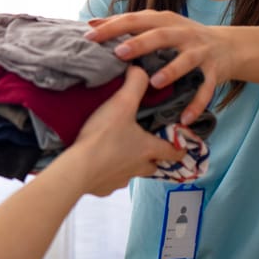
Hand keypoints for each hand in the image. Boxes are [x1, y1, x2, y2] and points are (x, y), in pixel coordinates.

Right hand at [58, 67, 186, 196]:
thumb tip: (141, 70)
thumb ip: (135, 84)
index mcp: (148, 149)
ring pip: (131, 173)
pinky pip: (110, 180)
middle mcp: (138, 168)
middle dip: (152, 157)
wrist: (77, 169)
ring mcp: (120, 180)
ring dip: (128, 164)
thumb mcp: (121, 104)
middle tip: (144, 145)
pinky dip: (107, 173)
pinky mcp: (103, 188)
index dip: (180, 147)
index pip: (174, 151)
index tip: (181, 145)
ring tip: (117, 151)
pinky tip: (97, 163)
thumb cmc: (103, 136)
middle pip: (153, 166)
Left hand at [85, 11, 234, 124]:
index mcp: (165, 21)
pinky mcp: (214, 72)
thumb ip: (128, 25)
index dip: (113, 27)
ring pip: (186, 60)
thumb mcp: (158, 26)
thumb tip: (92, 23)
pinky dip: (196, 104)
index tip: (90, 36)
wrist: (228, 46)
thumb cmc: (182, 38)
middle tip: (119, 53)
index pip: (135, 20)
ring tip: (154, 83)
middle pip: (160, 36)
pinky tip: (184, 118)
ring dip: (171, 71)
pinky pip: (206, 89)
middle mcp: (183, 33)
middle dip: (140, 43)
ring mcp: (200, 52)